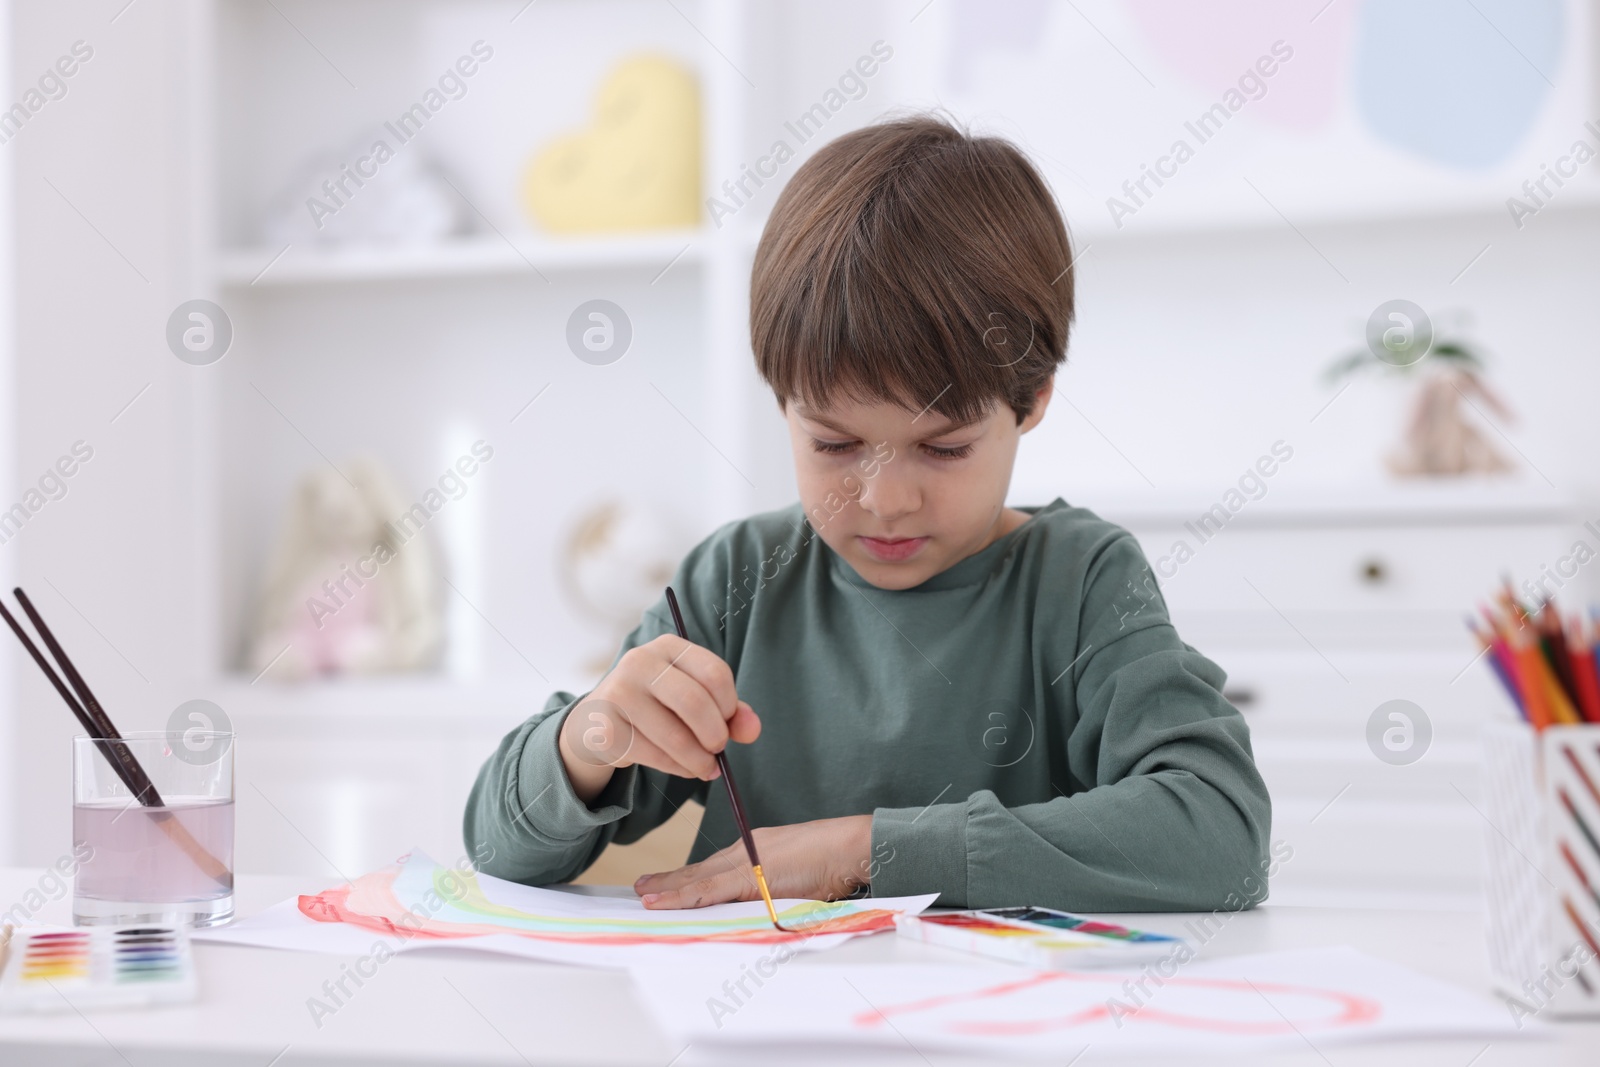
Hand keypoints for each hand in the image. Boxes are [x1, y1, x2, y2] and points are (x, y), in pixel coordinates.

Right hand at [558, 634, 760, 802]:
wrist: (598, 722)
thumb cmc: (657, 706)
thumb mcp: (693, 698)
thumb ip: (729, 711)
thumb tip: (753, 729)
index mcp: (668, 647)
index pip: (714, 673)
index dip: (730, 706)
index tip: (729, 724)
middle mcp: (639, 662)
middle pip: (695, 702)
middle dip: (716, 735)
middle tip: (719, 750)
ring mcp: (618, 693)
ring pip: (675, 736)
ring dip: (699, 760)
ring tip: (706, 768)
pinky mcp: (606, 728)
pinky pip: (655, 756)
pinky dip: (677, 768)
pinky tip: (682, 767)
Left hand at [634, 815, 872, 907]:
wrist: (851, 847)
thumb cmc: (834, 859)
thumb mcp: (798, 876)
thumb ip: (775, 887)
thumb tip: (762, 908)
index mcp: (756, 850)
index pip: (714, 867)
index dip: (688, 877)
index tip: (666, 884)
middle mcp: (746, 851)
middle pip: (701, 870)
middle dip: (670, 882)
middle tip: (641, 888)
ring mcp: (747, 861)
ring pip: (699, 879)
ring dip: (670, 890)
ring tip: (645, 898)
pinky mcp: (750, 875)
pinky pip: (710, 889)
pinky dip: (685, 896)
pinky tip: (665, 902)